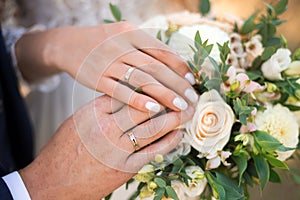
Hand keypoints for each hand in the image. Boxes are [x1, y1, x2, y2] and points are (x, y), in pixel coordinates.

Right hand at [15, 22, 197, 111]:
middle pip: (156, 67)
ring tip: (180, 106)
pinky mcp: (97, 79)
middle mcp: (122, 46)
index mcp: (132, 33)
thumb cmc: (103, 42)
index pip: (162, 51)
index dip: (180, 66)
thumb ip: (146, 48)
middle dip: (177, 84)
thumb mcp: (124, 36)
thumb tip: (175, 64)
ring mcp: (109, 63)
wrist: (68, 44)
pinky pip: (121, 91)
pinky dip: (138, 100)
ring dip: (164, 94)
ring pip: (142, 79)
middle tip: (192, 98)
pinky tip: (154, 109)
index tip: (192, 80)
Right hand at [19, 95, 193, 198]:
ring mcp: (117, 150)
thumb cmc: (64, 149)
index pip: (129, 93)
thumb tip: (127, 97)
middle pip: (145, 107)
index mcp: (94, 112)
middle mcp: (107, 129)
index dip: (151, 87)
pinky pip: (153, 152)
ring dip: (175, 118)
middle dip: (169, 99)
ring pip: (153, 128)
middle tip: (186, 93)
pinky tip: (178, 134)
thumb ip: (103, 108)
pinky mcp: (125, 169)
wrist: (53, 182)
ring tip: (188, 110)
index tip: (165, 81)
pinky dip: (168, 142)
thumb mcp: (79, 120)